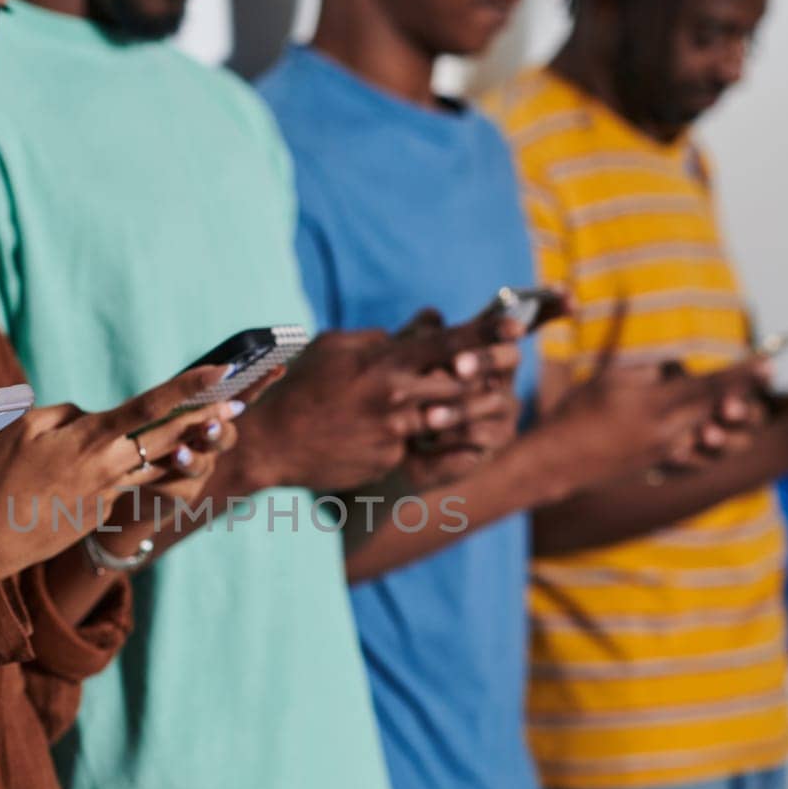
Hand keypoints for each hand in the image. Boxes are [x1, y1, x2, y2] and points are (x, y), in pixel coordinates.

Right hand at [0, 367, 244, 577]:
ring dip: (189, 445)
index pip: (150, 405)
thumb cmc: (4, 478)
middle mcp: (112, 464)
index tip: (219, 371)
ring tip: (217, 428)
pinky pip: (130, 481)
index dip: (188, 386)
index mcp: (93, 438)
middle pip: (170, 436)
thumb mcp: (26, 428)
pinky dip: (141, 469)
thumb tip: (93, 415)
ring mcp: (112, 490)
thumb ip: (67, 413)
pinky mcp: (107, 508)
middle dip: (208, 417)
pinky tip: (155, 461)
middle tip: (240, 401)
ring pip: (159, 462)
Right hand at [238, 317, 517, 492]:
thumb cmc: (300, 388)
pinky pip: (415, 445)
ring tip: (460, 402)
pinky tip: (391, 435)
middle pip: (460, 384)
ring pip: (445, 418)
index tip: (516, 328)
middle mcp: (397, 398)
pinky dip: (415, 437)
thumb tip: (414, 332)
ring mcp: (396, 433)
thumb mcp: (334, 348)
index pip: (449, 343)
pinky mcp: (391, 460)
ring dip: (458, 410)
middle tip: (502, 369)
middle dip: (483, 375)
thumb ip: (378, 339)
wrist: (272, 443)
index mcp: (385, 364)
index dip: (486, 334)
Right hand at [547, 359, 769, 484]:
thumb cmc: (576, 414)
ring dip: (726, 415)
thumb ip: (646, 372)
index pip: (709, 385)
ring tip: (738, 403)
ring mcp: (665, 452)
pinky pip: (692, 449)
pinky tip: (709, 429)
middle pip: (718, 407)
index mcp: (655, 404)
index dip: (743, 374)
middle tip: (767, 374)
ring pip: (709, 429)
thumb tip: (670, 370)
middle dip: (743, 390)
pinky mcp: (658, 464)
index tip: (771, 363)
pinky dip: (705, 436)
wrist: (558, 462)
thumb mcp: (609, 380)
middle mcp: (668, 431)